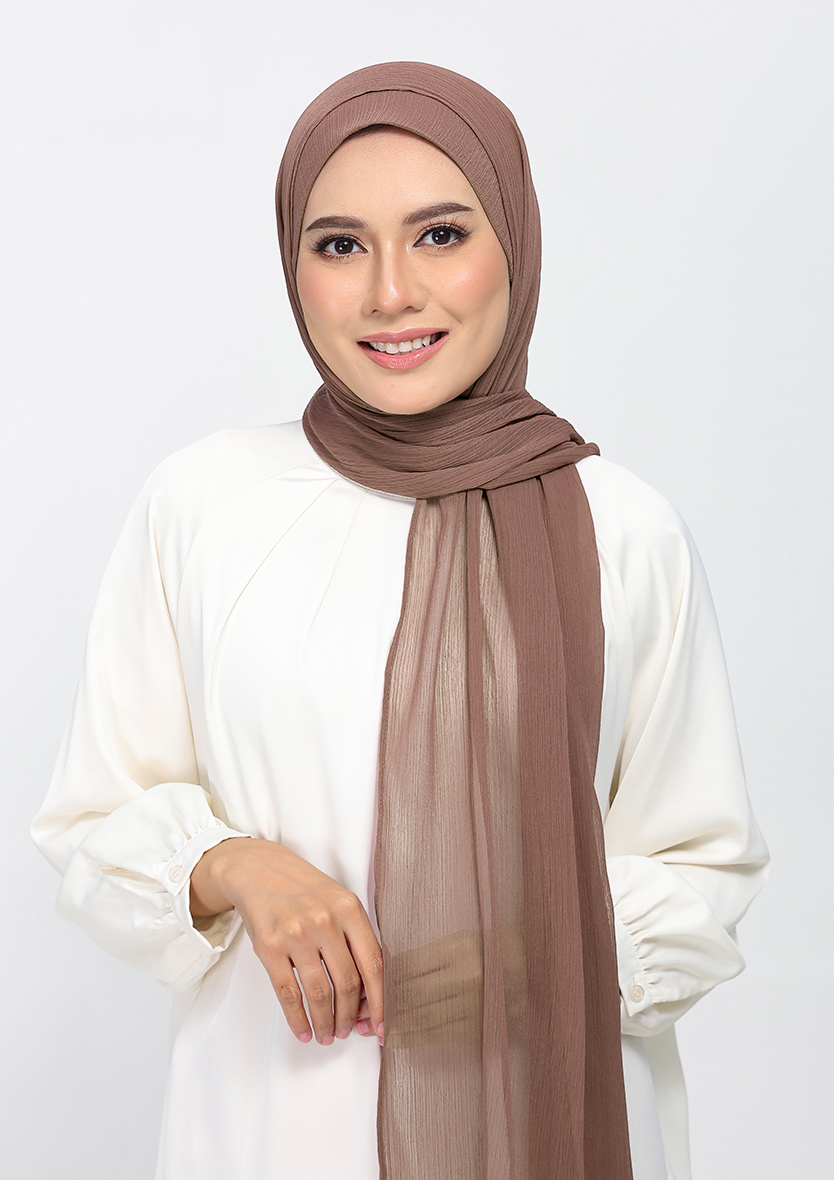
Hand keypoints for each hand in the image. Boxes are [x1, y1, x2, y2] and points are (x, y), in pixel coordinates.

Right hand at [190, 838, 383, 1045]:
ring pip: (319, 993)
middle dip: (350, 1016)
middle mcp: (325, 920)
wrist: (258, 870)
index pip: (373, 963)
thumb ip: (355, 939)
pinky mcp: (269, 947)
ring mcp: (296, 934)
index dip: (380, 1001)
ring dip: (326, 1022)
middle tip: (349, 1031)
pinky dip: (297, 1019)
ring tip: (328, 1035)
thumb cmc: (304, 890)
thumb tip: (369, 993)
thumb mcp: (338, 901)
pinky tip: (303, 1031)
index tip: (381, 1025)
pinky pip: (288, 993)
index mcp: (349, 908)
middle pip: (347, 983)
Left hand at [382, 926, 526, 1047]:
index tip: (369, 989)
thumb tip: (390, 974)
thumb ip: (429, 956)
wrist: (534, 964)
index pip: (410, 967)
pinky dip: (419, 1037)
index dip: (385, 982)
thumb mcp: (461, 941)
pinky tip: (403, 1040)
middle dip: (385, 1008)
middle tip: (364, 1017)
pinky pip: (444, 1033)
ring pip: (426, 1017)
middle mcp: (467, 974)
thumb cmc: (493, 949)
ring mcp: (477, 1000)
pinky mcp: (484, 1021)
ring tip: (377, 1033)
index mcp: (460, 947)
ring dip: (398, 1027)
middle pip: (414, 994)